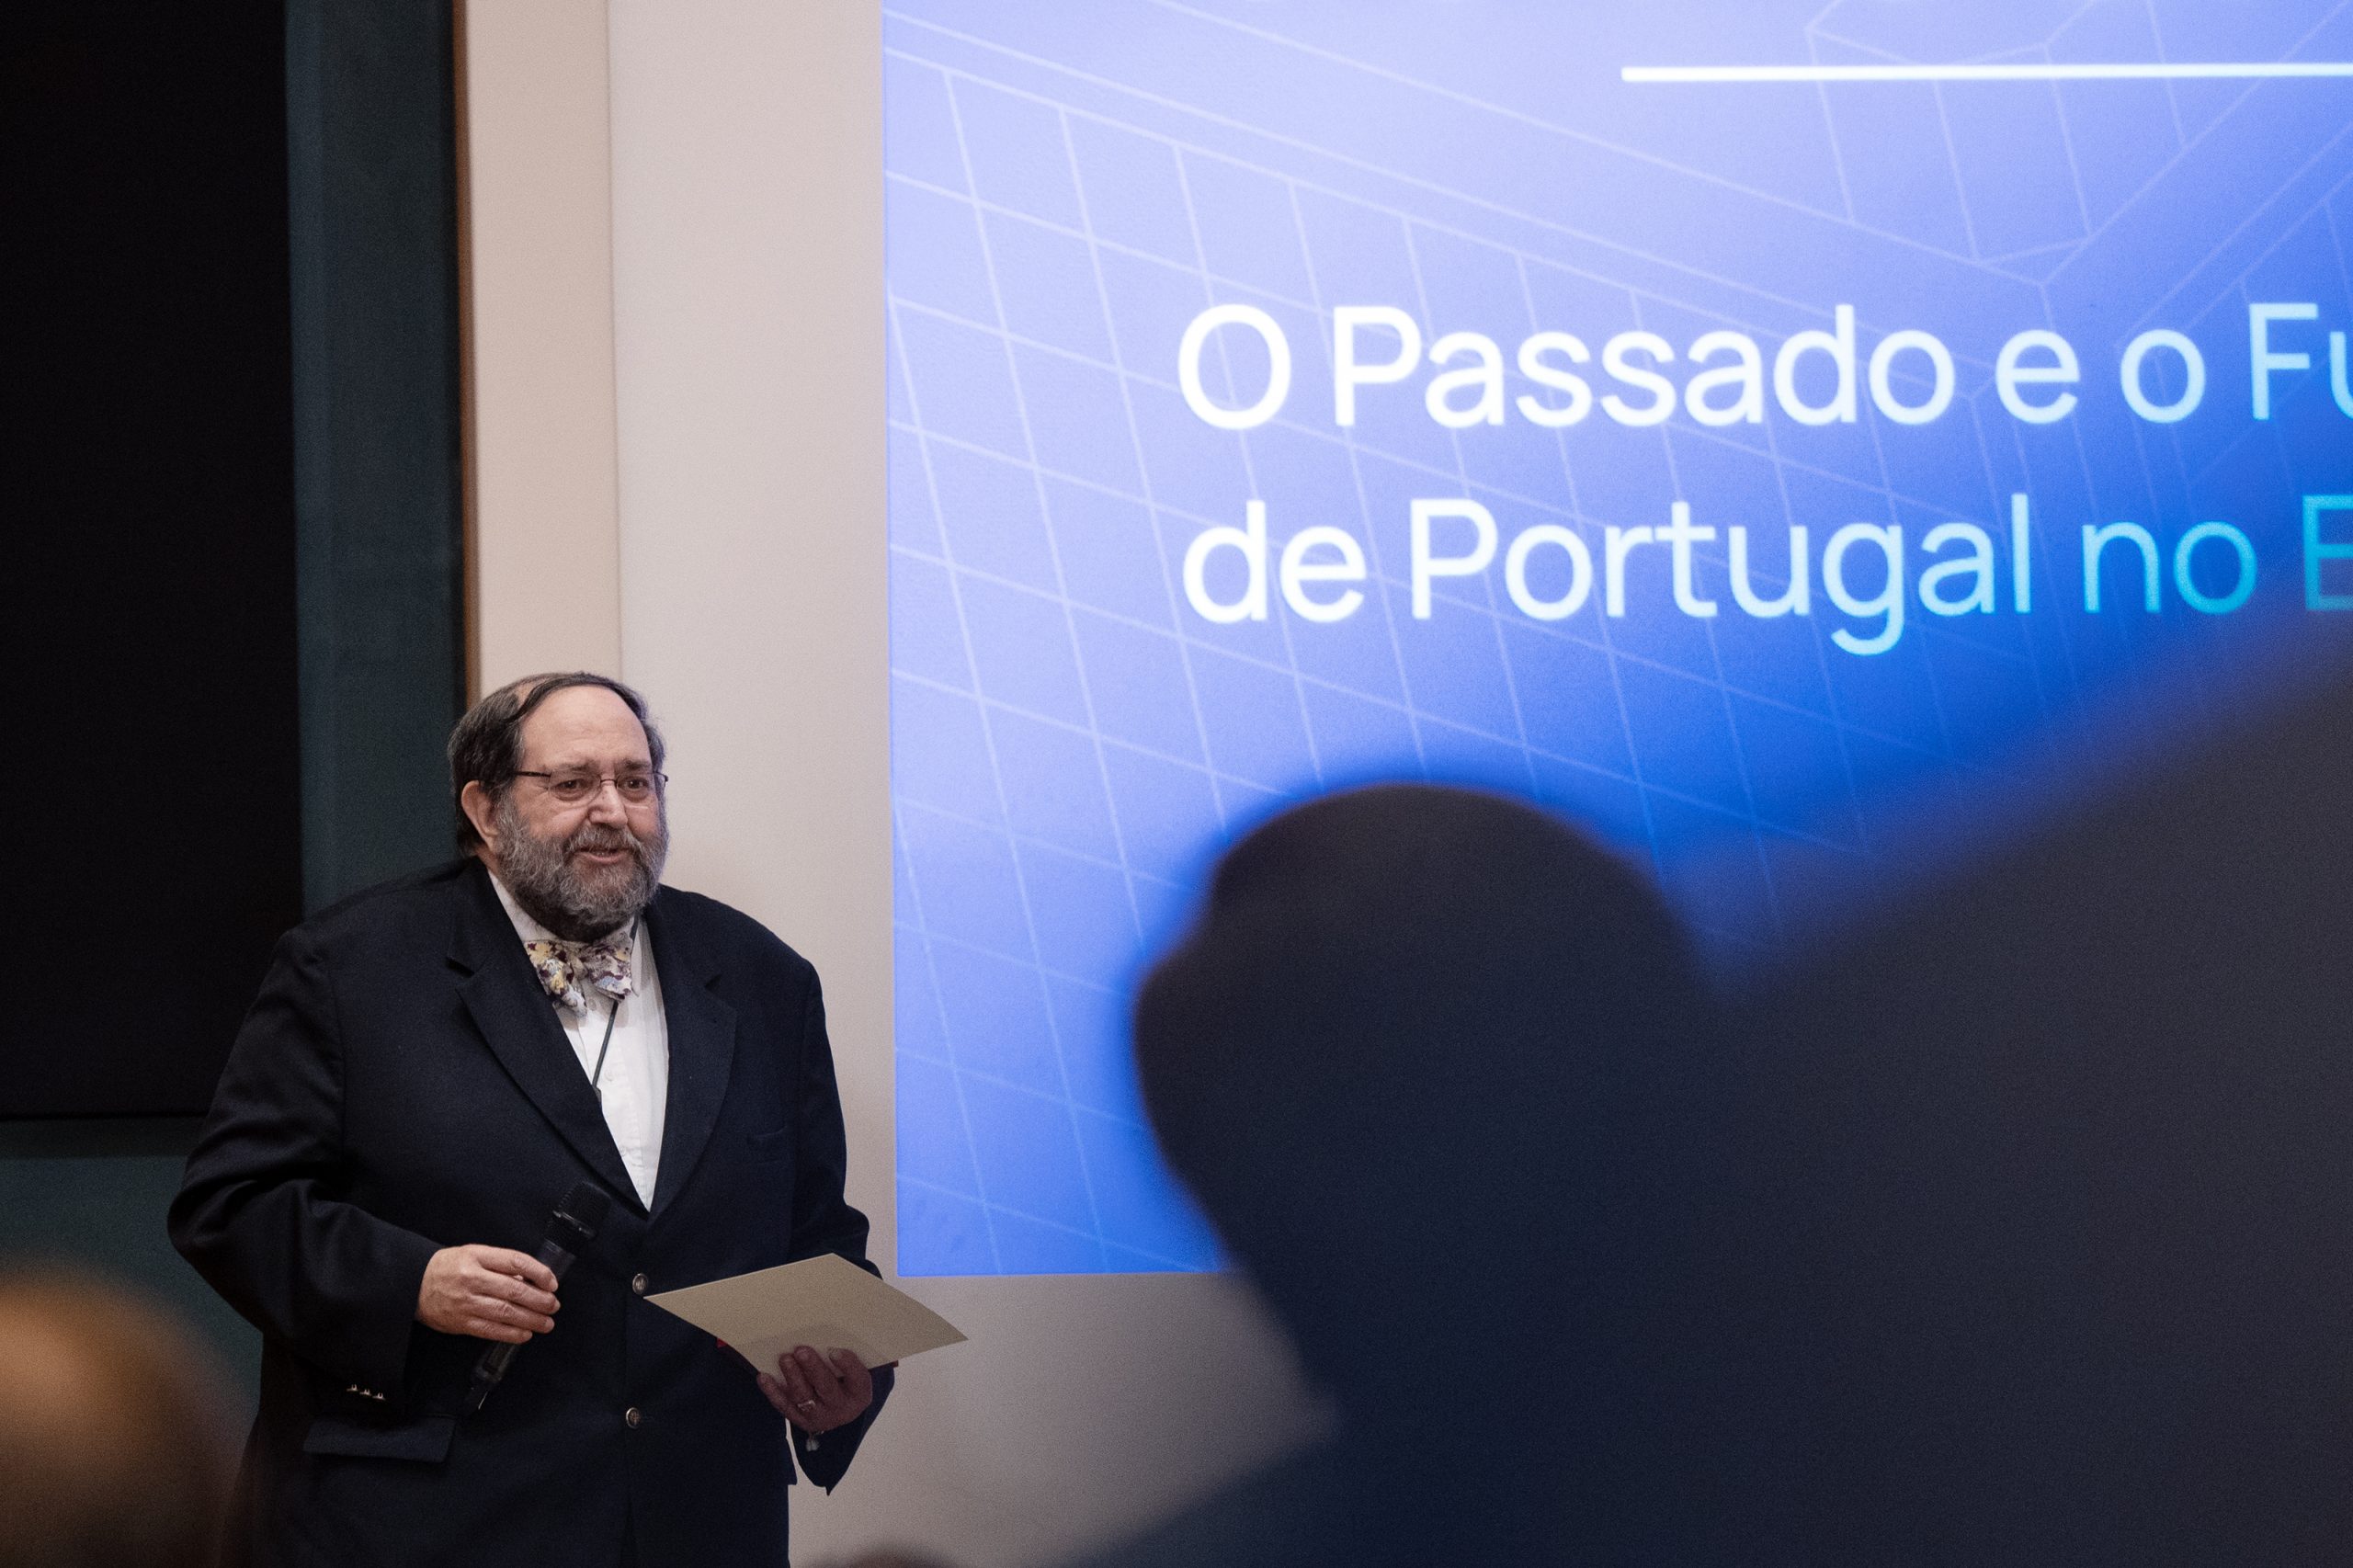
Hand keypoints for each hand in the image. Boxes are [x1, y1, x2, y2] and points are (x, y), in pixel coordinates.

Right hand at [416, 1245, 558, 1342]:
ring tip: (546, 1323)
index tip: (552, 1282)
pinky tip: (525, 1334)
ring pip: (505, 1312)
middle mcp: (472, 1278)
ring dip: (531, 1320)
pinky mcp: (461, 1322)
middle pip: (514, 1289)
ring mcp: (466, 1302)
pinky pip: (491, 1330)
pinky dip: (511, 1334)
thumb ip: (500, 1264)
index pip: (515, 1261)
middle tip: (553, 1306)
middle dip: (539, 1300)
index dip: (539, 1272)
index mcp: (477, 1256)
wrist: (412, 1284)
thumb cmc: (449, 1267)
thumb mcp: (473, 1254)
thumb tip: (530, 1279)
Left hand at [757, 1345, 875, 1434]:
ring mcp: (819, 1417)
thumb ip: (845, 1359)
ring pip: (804, 1398)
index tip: (834, 1350)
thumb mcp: (854, 1372)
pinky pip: (784, 1406)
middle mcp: (841, 1409)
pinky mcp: (800, 1421)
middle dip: (813, 1369)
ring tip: (785, 1359)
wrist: (838, 1412)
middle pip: (827, 1388)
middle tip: (801, 1350)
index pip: (858, 1378)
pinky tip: (764, 1377)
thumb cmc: (846, 1381)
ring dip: (793, 1377)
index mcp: (860, 1394)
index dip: (847, 1365)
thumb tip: (824, 1337)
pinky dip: (773, 1392)